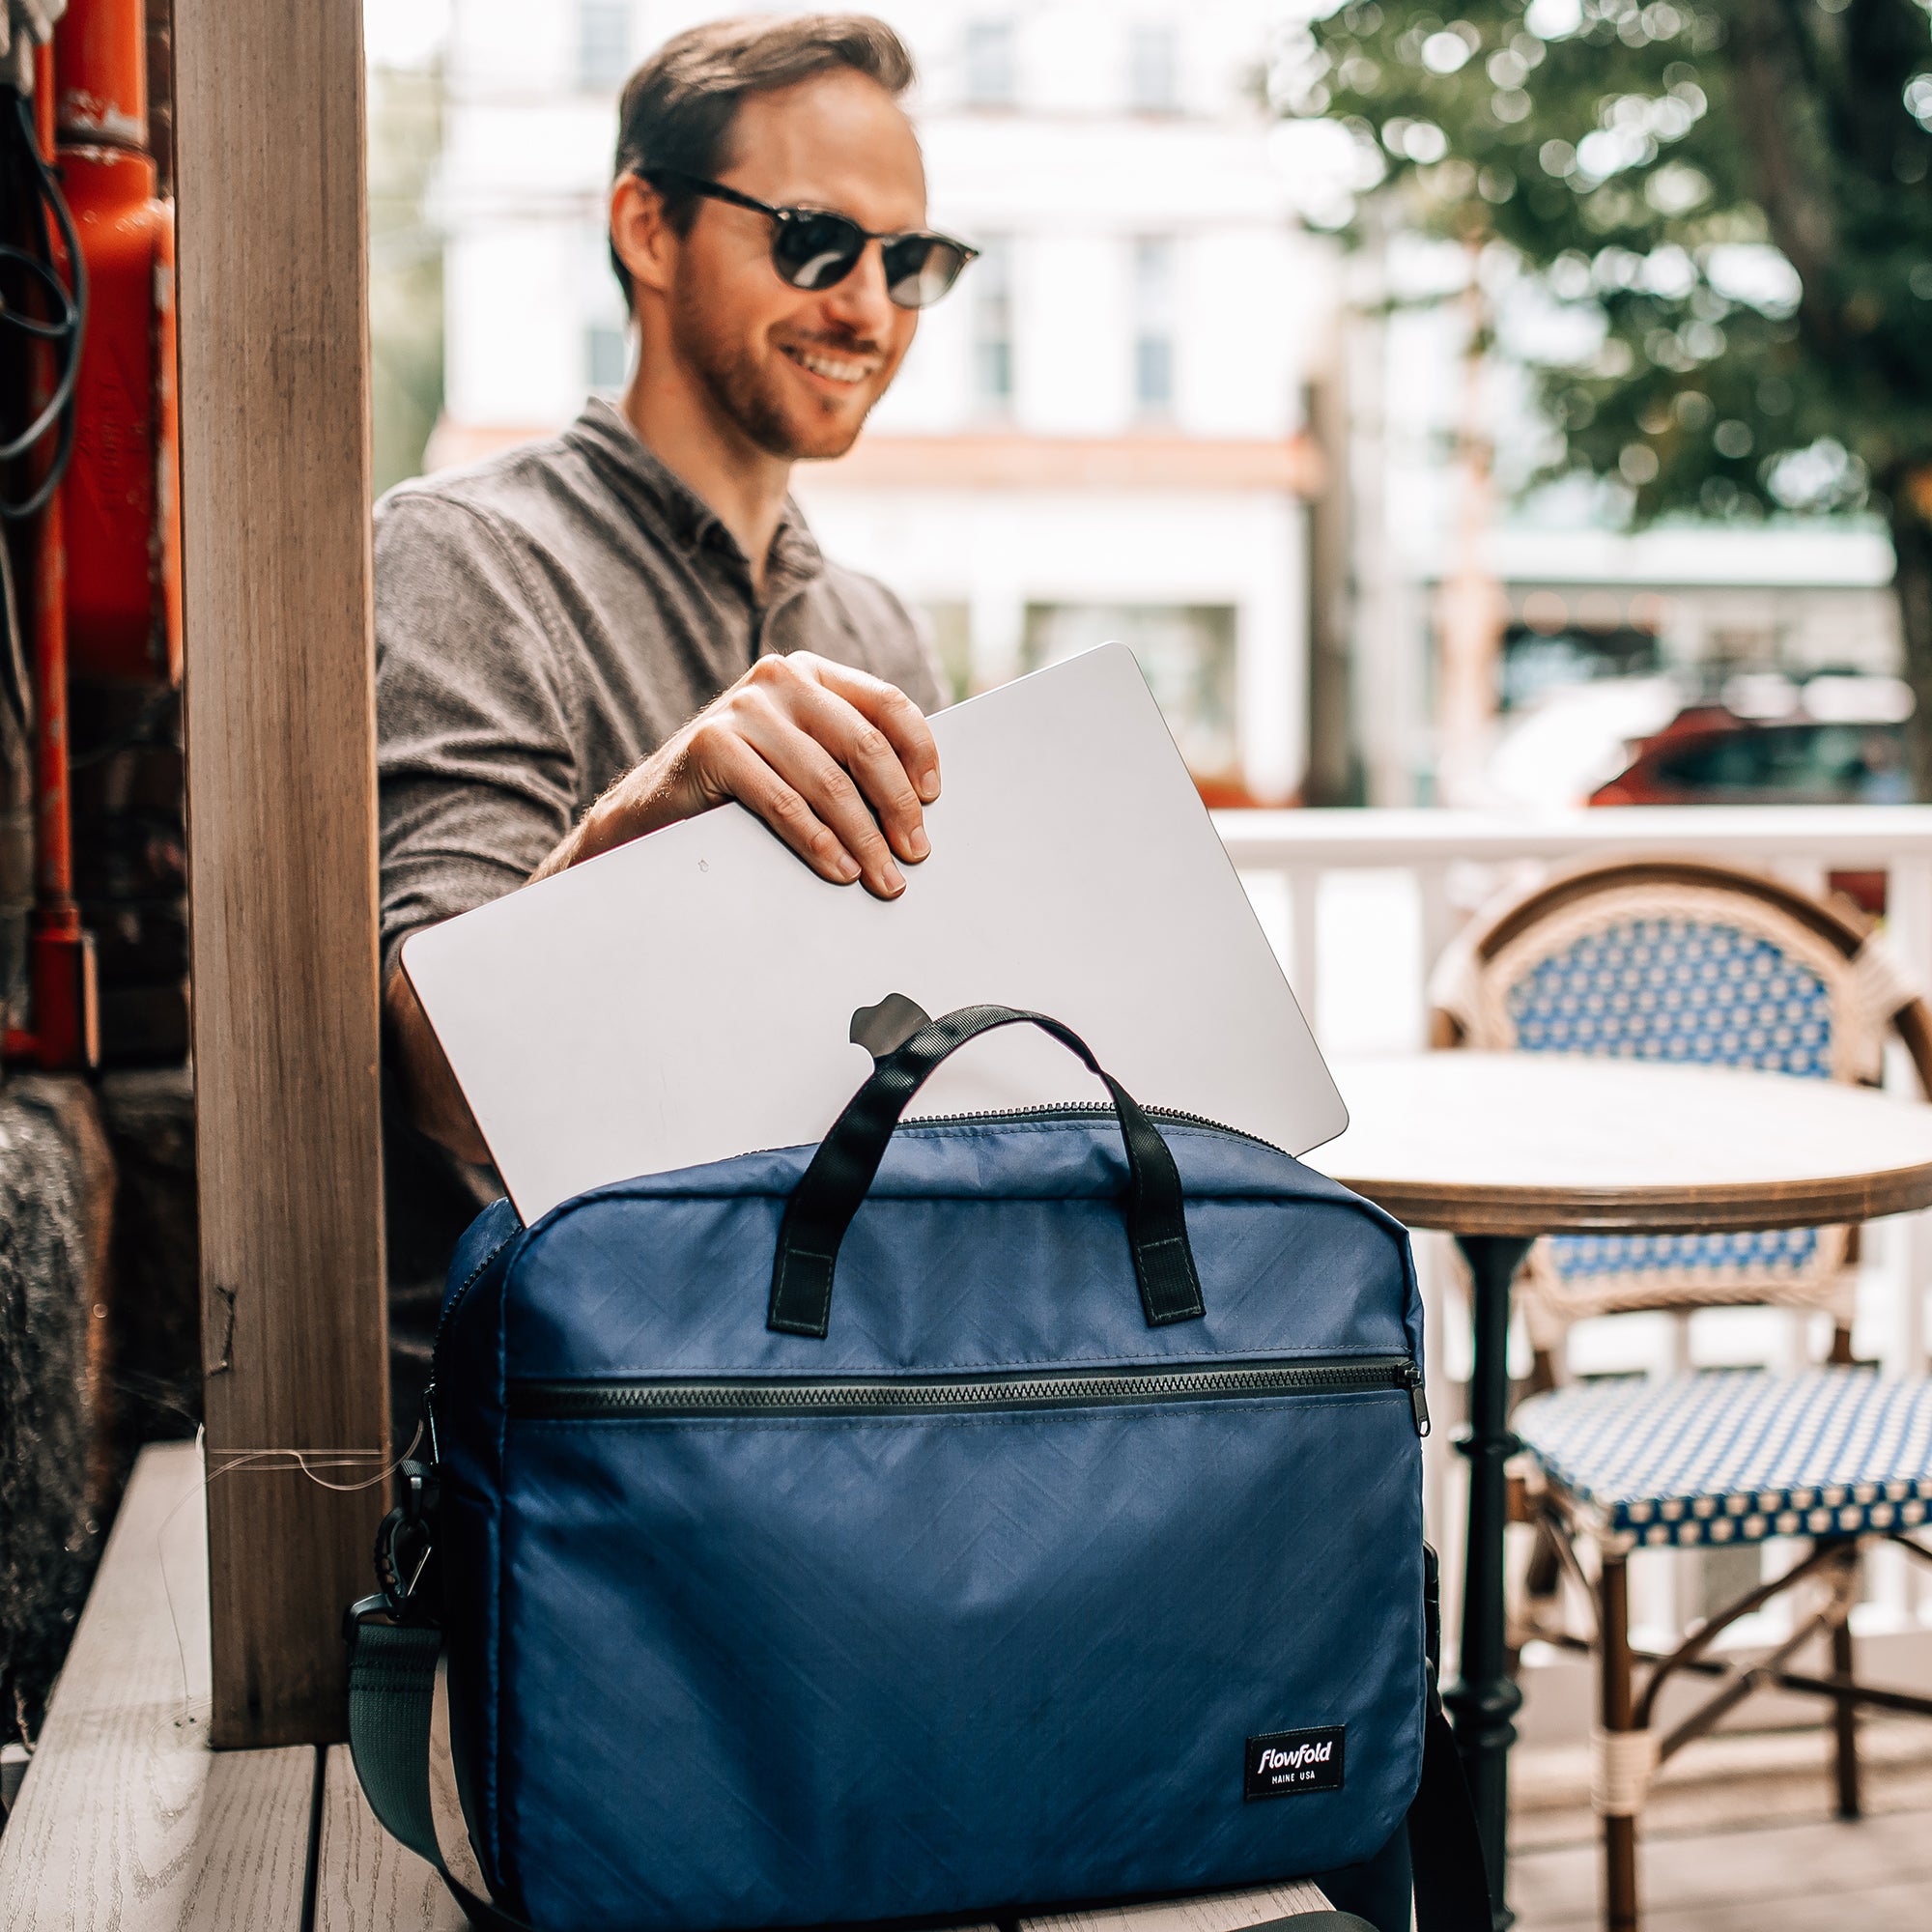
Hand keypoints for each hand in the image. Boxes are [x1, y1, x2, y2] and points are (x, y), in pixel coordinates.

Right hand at [540, 652, 938, 897]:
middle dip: (898, 807)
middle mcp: (781, 680)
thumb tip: (920, 803)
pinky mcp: (713, 744)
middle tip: (915, 854)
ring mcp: (744, 709)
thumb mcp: (799, 756)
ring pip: (828, 781)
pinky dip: (819, 843)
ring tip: (883, 878)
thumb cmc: (740, 788)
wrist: (650, 808)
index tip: (933, 801)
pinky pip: (784, 803)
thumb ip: (845, 757)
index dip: (919, 753)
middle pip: (865, 746)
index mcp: (812, 674)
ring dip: (864, 839)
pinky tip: (839, 870)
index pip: (887, 705)